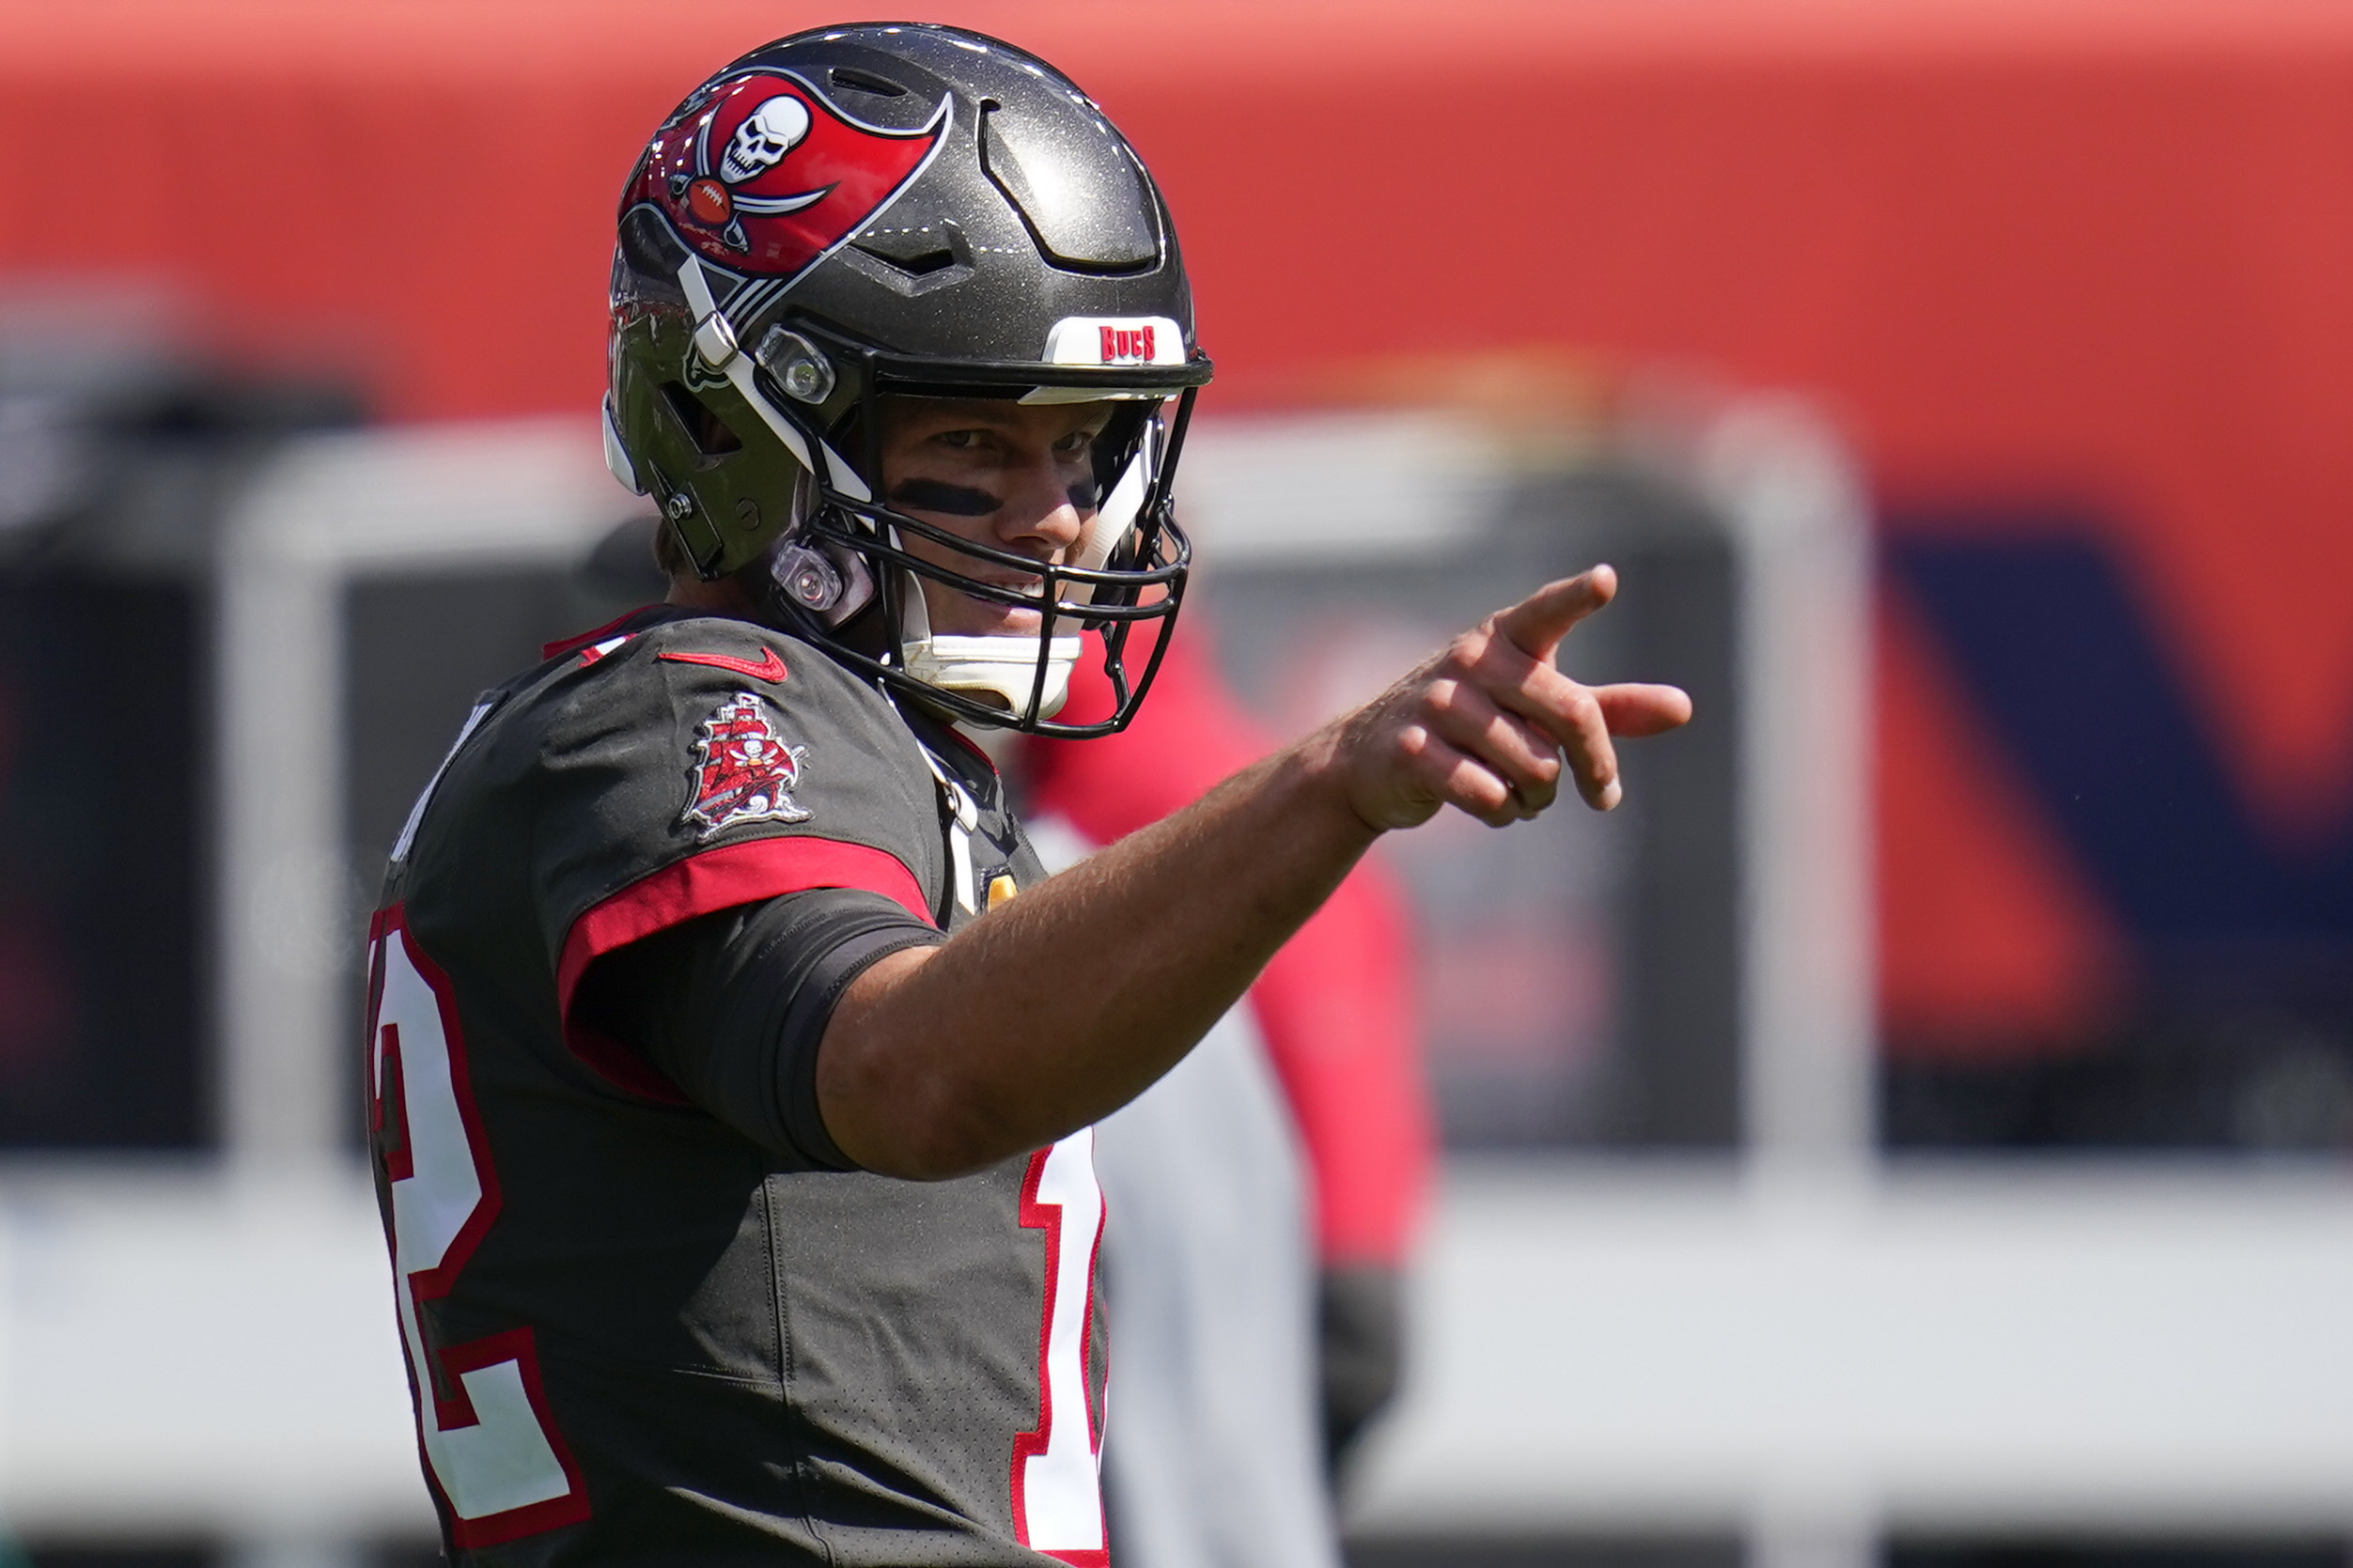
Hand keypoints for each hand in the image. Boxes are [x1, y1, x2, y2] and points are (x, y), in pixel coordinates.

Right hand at [1319, 565, 1693, 830]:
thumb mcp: (1537, 708)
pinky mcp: (1414, 751)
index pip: (1547, 611)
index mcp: (1506, 637)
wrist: (1373, 761)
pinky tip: (1491, 805)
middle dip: (1595, 765)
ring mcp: (1438, 704)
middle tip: (1603, 794)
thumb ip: (1607, 706)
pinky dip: (1504, 814)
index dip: (1577, 597)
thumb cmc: (1475, 725)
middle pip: (1572, 714)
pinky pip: (1491, 797)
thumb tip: (1684, 708)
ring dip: (1541, 797)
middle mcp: (1471, 660)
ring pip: (1536, 767)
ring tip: (1523, 793)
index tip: (1606, 580)